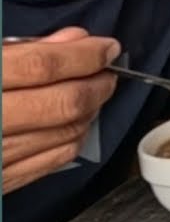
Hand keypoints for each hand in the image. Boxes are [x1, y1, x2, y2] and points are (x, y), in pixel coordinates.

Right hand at [2, 28, 119, 193]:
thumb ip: (20, 49)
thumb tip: (74, 40)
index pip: (40, 66)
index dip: (83, 54)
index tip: (106, 46)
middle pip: (62, 103)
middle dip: (97, 84)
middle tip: (107, 70)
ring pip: (64, 134)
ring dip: (91, 110)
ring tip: (94, 91)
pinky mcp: (0, 182)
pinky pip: (52, 160)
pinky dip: (74, 136)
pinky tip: (75, 120)